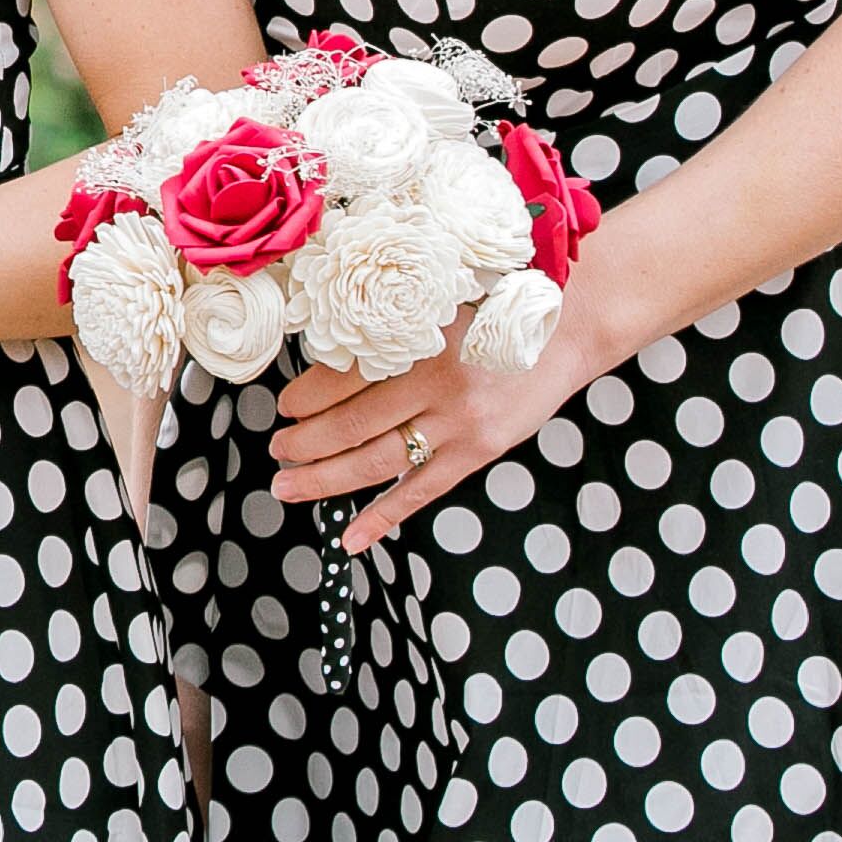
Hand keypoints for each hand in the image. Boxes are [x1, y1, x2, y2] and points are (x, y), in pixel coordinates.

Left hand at [272, 291, 617, 551]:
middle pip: (350, 424)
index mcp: (414, 337)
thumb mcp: (434, 303)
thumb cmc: (489, 308)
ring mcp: (458, 421)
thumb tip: (321, 362)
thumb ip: (387, 331)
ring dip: (325, 479)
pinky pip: (421, 491)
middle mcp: (434, 381)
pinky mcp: (478, 450)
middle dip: (304, 443)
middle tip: (277, 449)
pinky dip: (382, 518)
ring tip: (286, 485)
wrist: (564, 327)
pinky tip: (350, 538)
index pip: (342, 377)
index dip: (304, 397)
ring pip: (376, 461)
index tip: (284, 406)